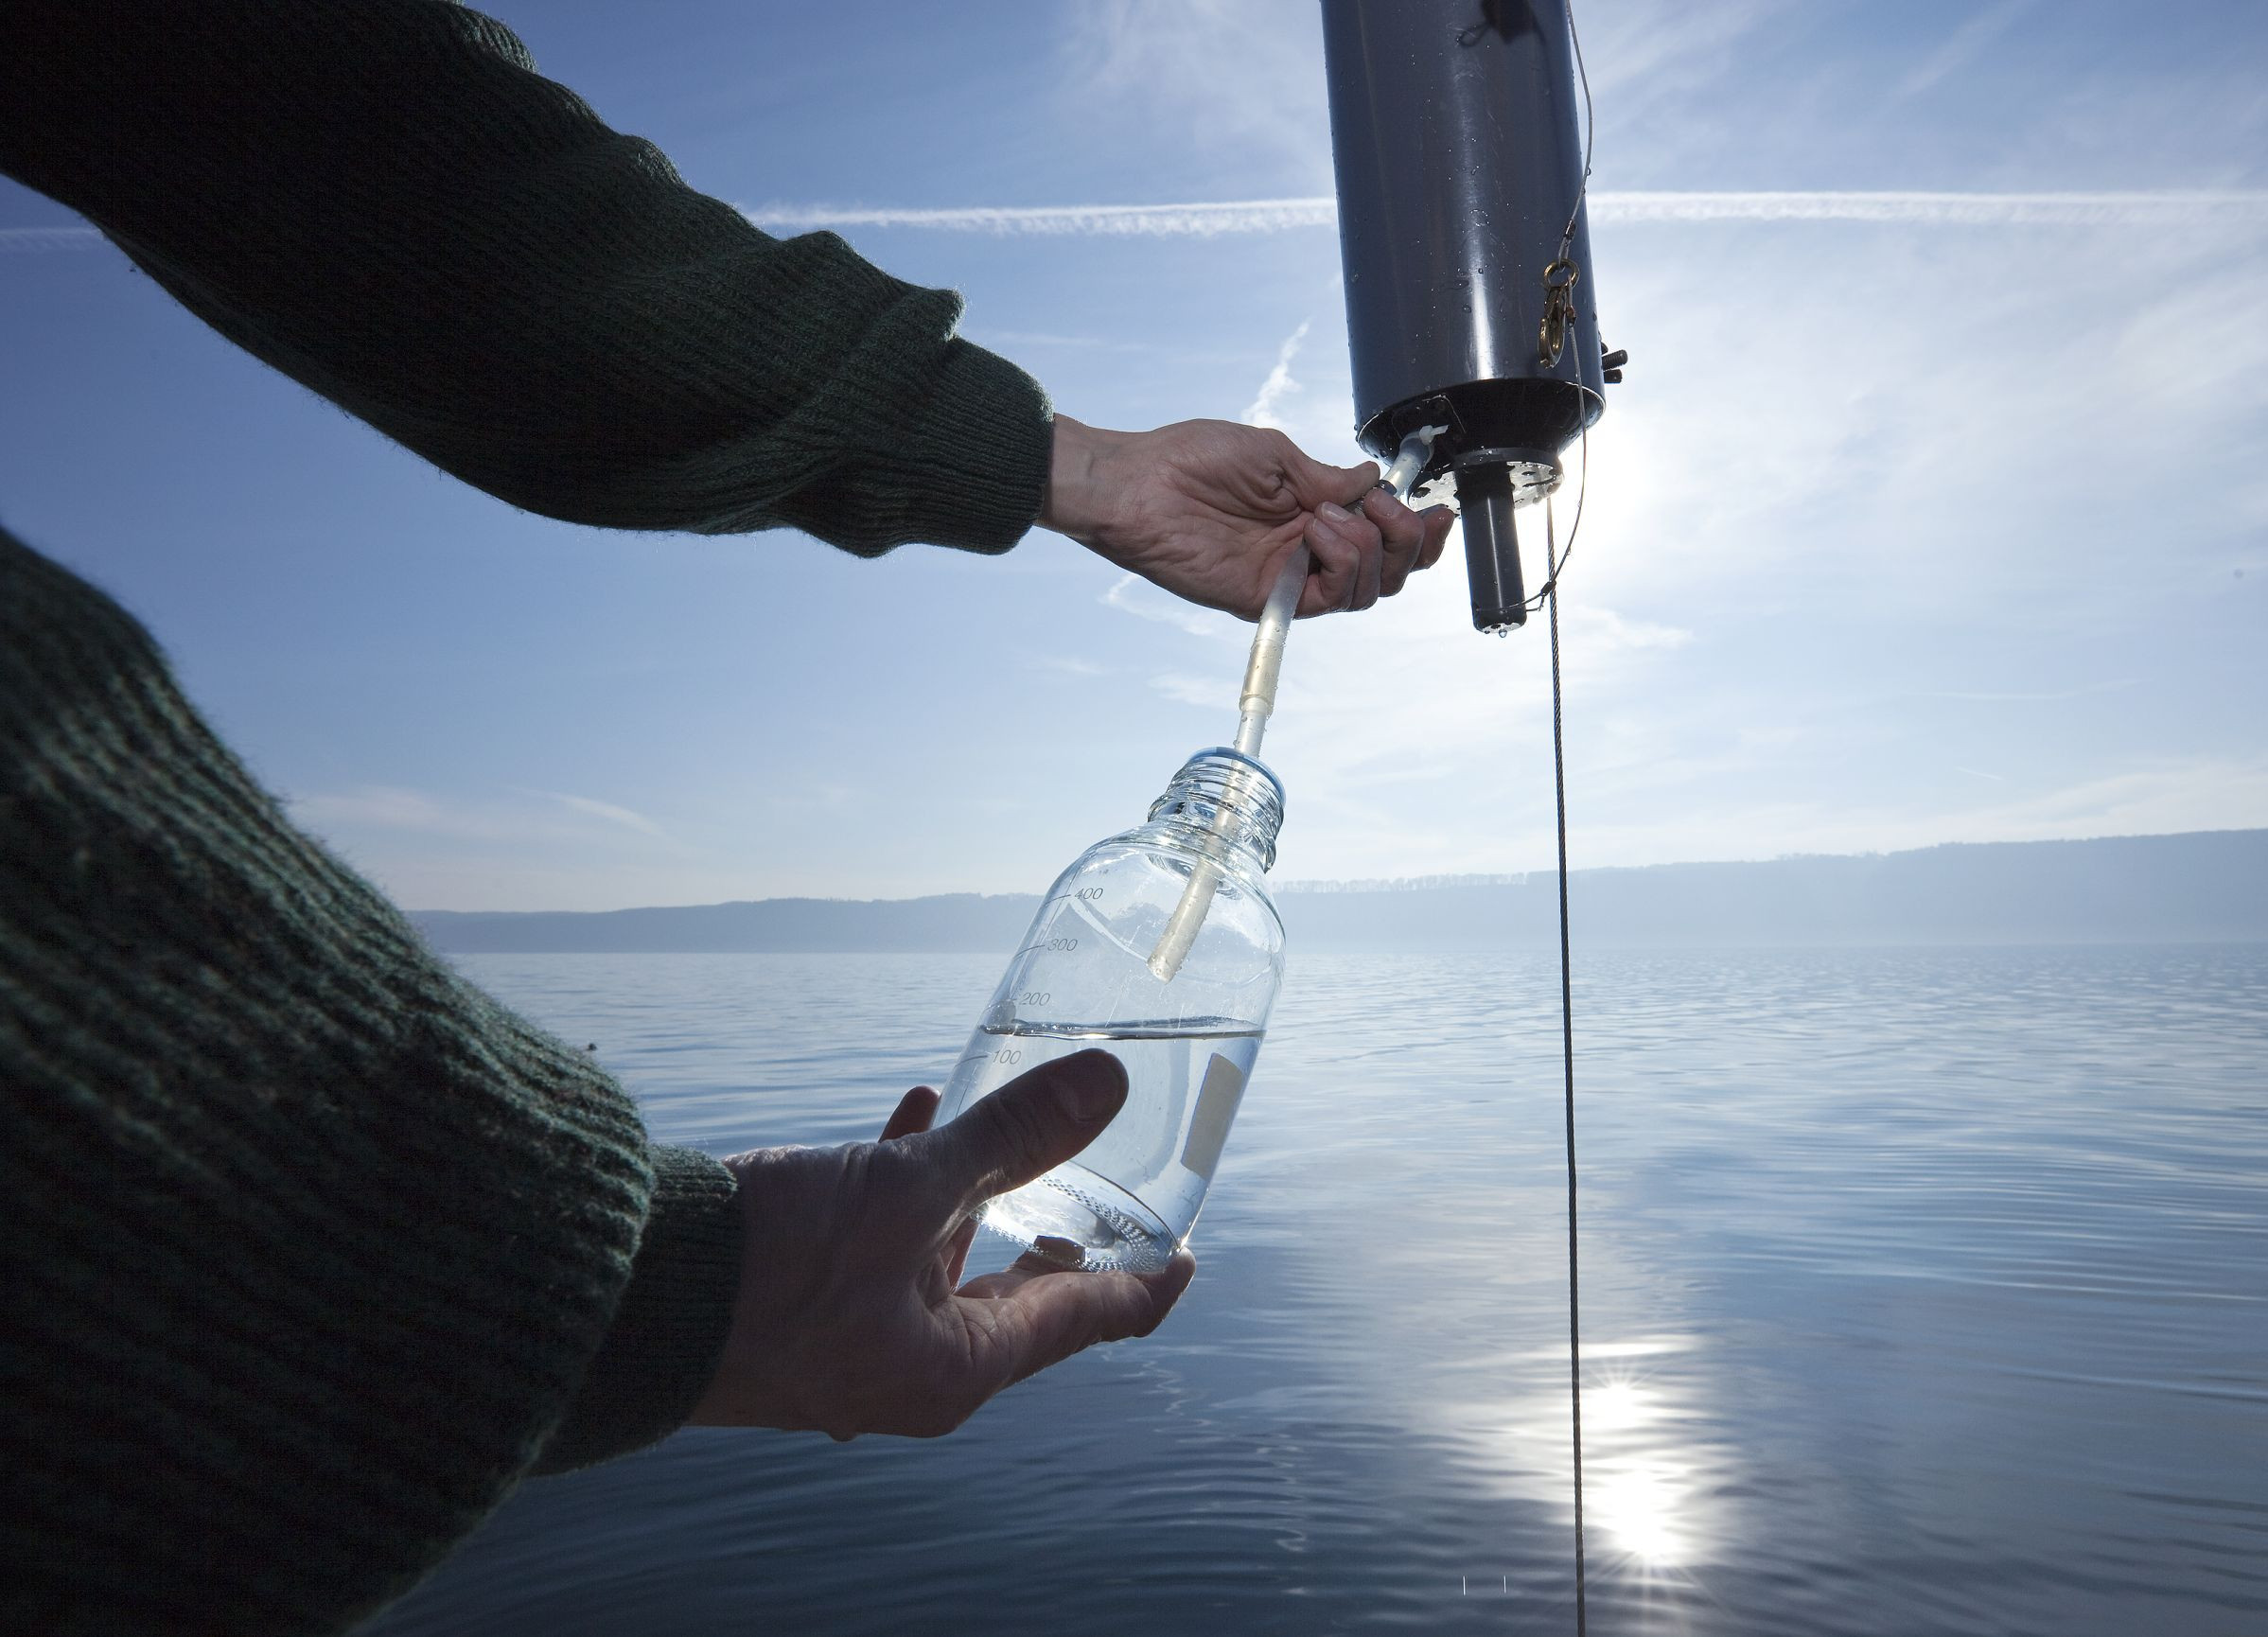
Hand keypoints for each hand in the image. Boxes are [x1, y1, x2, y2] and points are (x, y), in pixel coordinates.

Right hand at [686, 1049, 1195, 1439]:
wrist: (622, 1300)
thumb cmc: (766, 1269)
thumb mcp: (906, 1191)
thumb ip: (1011, 1136)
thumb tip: (1107, 1087)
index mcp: (953, 1373)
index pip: (1086, 1323)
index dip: (1145, 1280)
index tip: (1187, 1248)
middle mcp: (909, 1370)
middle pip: (1018, 1296)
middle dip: (1060, 1225)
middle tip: (1111, 1177)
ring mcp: (852, 1342)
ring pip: (945, 1259)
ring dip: (979, 1187)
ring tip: (1014, 1119)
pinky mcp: (802, 1307)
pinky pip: (881, 1244)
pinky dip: (907, 1184)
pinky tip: (915, 1109)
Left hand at [1042, 415, 1453, 618]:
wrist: (1137, 484)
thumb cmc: (1190, 459)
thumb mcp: (1274, 455)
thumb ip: (1327, 477)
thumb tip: (1372, 483)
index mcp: (1313, 512)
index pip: (1383, 536)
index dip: (1419, 530)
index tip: (1435, 508)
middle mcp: (1307, 550)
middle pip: (1389, 571)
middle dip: (1405, 539)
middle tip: (1383, 509)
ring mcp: (1289, 577)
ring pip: (1367, 590)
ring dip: (1364, 548)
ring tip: (1323, 516)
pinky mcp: (1266, 599)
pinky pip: (1329, 601)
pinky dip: (1339, 566)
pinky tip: (1314, 533)